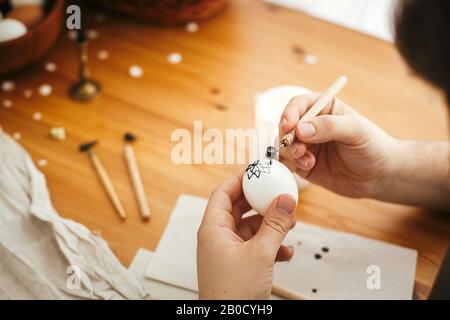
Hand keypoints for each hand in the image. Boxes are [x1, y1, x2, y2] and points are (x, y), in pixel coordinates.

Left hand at [197, 169, 296, 299]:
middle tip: (279, 194)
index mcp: (213, 229)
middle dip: (261, 202)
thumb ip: (274, 225)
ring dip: (271, 225)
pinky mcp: (238, 265)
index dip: (239, 178)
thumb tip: (285, 200)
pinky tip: (286, 252)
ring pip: (250, 228)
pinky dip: (271, 246)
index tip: (257, 169)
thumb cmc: (233, 294)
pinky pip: (256, 246)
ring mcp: (228, 252)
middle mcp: (218, 238)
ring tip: (290, 225)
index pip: (223, 192)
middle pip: (239, 208)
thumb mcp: (260, 254)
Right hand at [279, 93, 397, 197]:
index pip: (298, 105)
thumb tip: (300, 129)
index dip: (289, 113)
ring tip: (307, 160)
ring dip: (290, 152)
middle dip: (287, 137)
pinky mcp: (304, 164)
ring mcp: (306, 145)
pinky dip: (292, 164)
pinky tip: (308, 166)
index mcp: (324, 108)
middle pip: (286, 125)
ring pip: (284, 145)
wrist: (379, 176)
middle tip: (298, 148)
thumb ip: (329, 126)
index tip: (288, 126)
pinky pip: (287, 162)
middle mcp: (311, 125)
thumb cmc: (373, 146)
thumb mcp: (356, 131)